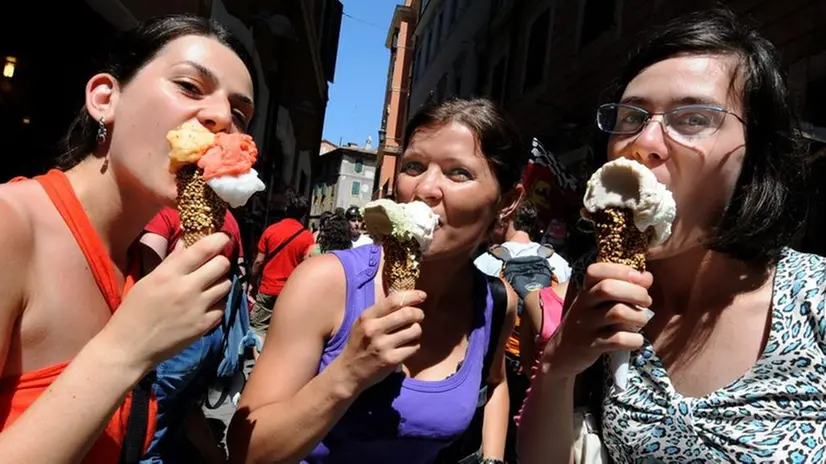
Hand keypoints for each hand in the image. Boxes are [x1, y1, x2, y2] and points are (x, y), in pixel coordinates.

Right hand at [101, 233, 231, 372]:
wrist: (129, 348)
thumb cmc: (133, 312)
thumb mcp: (147, 282)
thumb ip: (170, 262)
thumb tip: (186, 243)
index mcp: (169, 274)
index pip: (203, 249)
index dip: (218, 240)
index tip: (224, 237)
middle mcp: (187, 288)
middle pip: (222, 265)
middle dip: (220, 261)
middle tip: (214, 264)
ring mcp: (198, 308)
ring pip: (226, 285)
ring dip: (220, 282)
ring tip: (209, 285)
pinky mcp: (204, 325)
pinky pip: (222, 306)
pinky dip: (217, 303)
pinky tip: (206, 304)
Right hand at [334, 290, 426, 391]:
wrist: (349, 372)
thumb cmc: (359, 344)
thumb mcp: (363, 323)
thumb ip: (381, 312)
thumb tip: (407, 298)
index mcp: (367, 317)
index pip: (394, 301)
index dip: (412, 296)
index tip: (422, 295)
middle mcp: (374, 329)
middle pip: (408, 314)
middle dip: (418, 314)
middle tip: (419, 316)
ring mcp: (382, 346)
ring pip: (415, 330)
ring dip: (417, 331)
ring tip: (410, 334)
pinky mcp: (391, 360)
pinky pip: (415, 347)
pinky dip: (415, 345)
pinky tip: (407, 347)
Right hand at [541, 263, 653, 379]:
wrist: (562, 352)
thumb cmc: (588, 321)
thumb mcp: (598, 302)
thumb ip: (622, 287)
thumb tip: (646, 276)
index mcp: (585, 290)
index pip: (596, 270)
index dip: (621, 270)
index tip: (639, 278)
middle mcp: (583, 304)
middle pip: (608, 288)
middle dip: (636, 292)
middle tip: (646, 301)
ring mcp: (585, 325)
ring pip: (617, 313)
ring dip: (638, 316)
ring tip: (641, 321)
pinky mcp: (591, 346)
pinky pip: (618, 340)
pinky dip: (634, 340)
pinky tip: (636, 340)